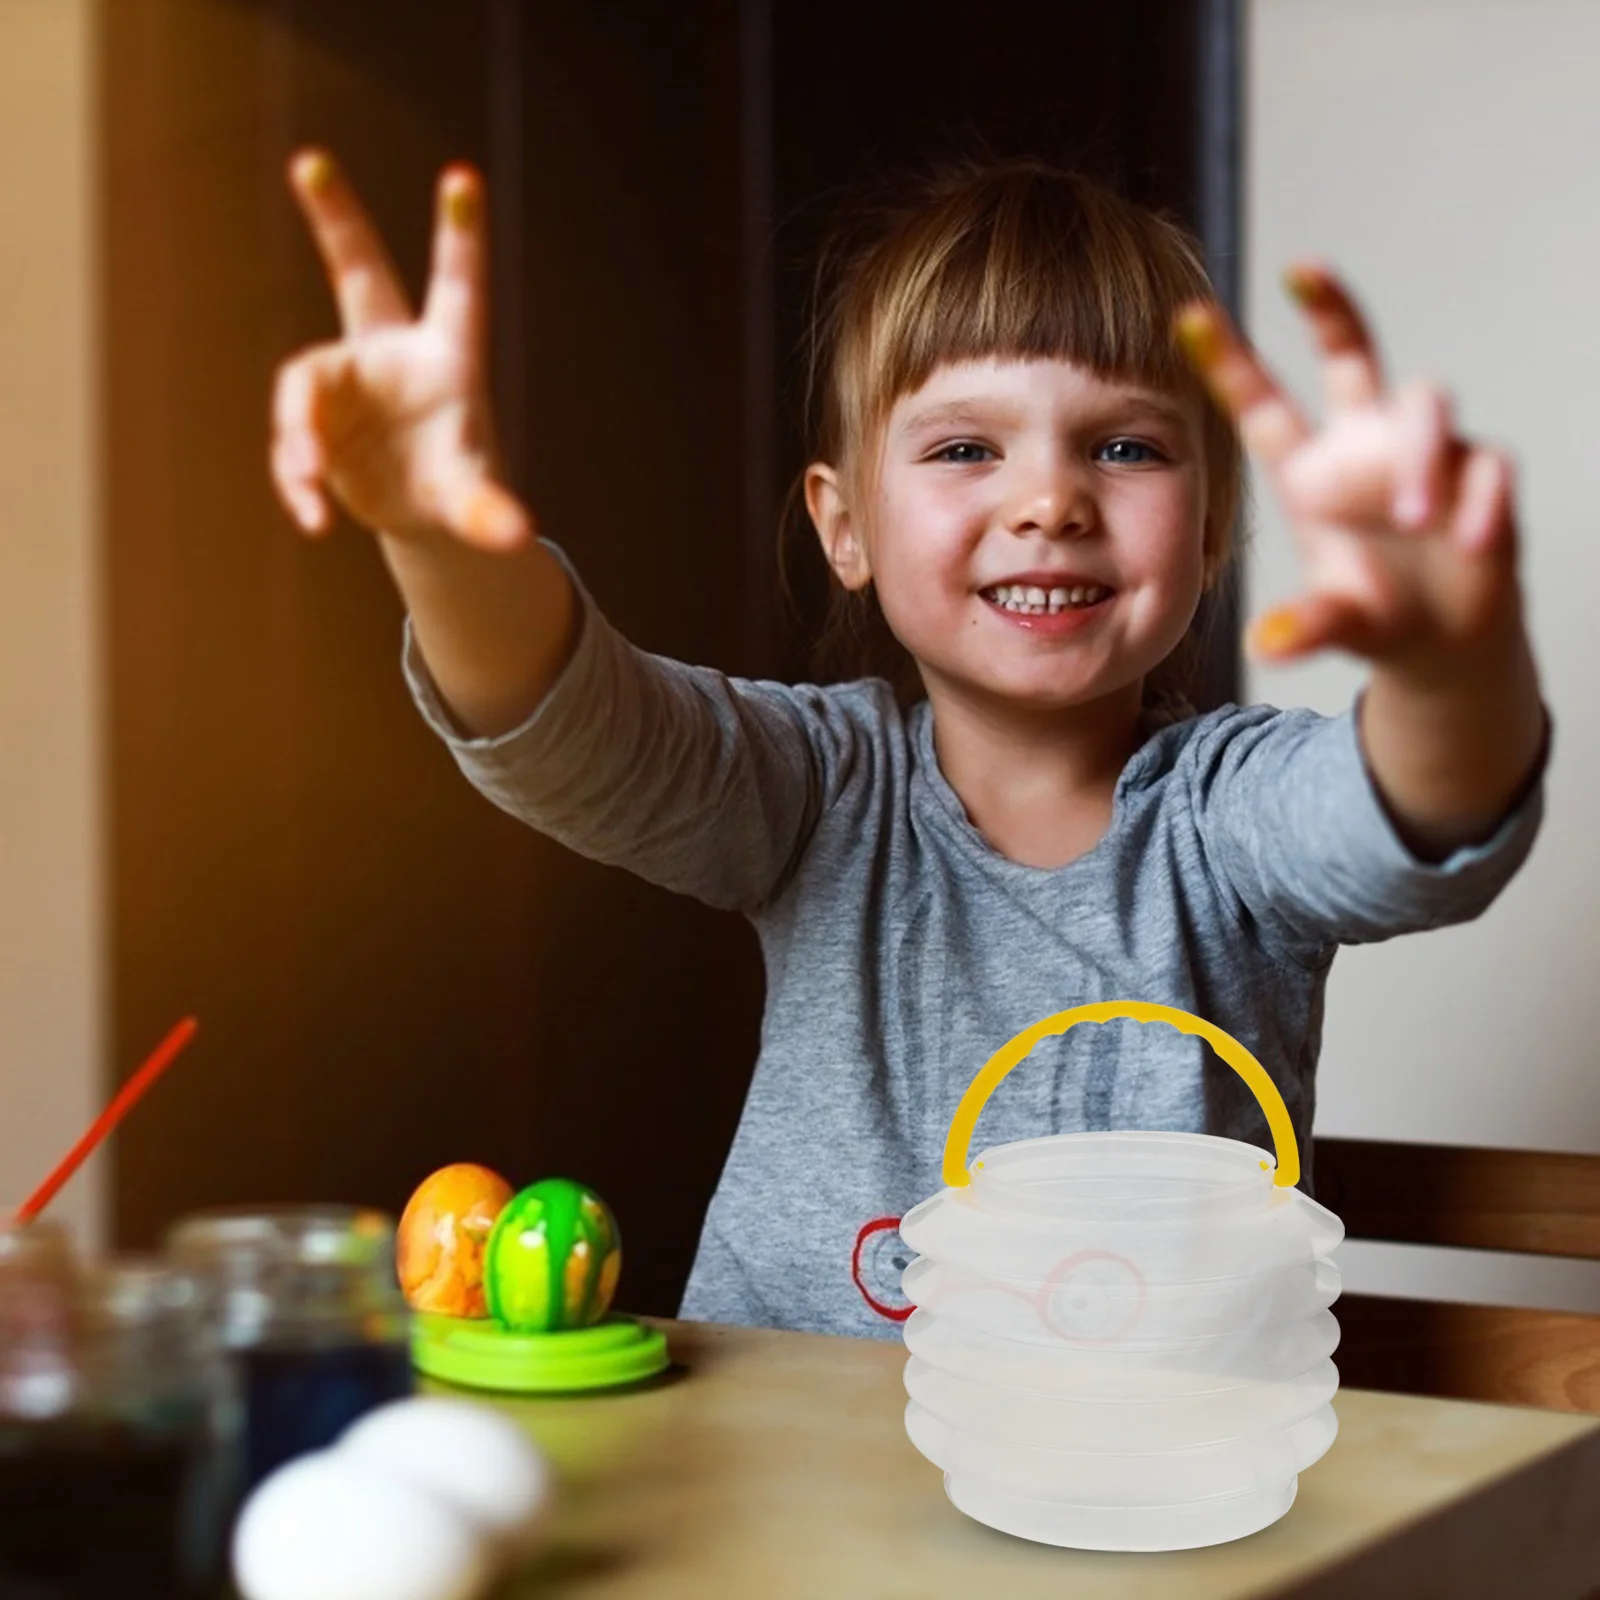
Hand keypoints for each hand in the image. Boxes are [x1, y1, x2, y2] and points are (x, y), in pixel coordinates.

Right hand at [270, 150, 531, 552]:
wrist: (422, 511)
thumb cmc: (461, 490)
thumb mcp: (476, 504)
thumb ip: (490, 516)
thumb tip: (513, 539)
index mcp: (450, 357)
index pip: (459, 288)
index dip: (461, 235)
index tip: (465, 177)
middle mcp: (391, 353)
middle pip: (359, 270)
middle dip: (335, 215)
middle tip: (309, 159)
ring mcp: (348, 379)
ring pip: (306, 385)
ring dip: (301, 434)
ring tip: (311, 481)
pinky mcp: (316, 418)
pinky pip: (294, 440)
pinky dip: (298, 480)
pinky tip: (315, 521)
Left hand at [1176, 267, 1518, 673]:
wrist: (1444, 640)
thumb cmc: (1374, 613)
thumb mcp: (1331, 624)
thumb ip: (1303, 628)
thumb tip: (1267, 646)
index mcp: (1311, 475)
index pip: (1263, 408)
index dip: (1228, 363)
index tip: (1188, 316)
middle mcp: (1365, 449)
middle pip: (1352, 357)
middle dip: (1330, 308)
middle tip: (1302, 269)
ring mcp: (1428, 455)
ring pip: (1428, 405)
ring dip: (1421, 454)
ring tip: (1413, 520)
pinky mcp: (1482, 479)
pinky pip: (1487, 467)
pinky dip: (1481, 499)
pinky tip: (1470, 540)